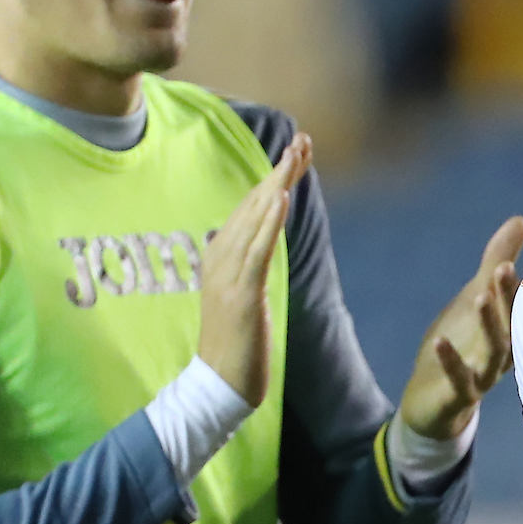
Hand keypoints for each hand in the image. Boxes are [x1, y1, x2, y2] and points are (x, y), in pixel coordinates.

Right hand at [198, 136, 310, 404]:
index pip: (250, 207)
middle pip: (253, 204)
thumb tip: (264, 241)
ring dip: (276, 184)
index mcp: (220, 256)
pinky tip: (279, 198)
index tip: (296, 151)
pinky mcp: (240, 295)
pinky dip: (267, 222)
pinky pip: (256, 251)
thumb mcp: (245, 295)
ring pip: (254, 219)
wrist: (218, 385)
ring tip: (295, 155)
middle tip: (304, 139)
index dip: (273, 177)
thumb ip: (251, 265)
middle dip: (279, 170)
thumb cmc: (236, 344)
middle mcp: (219, 258)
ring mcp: (227, 276)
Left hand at [399, 215, 522, 440]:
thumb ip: (497, 261)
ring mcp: (484, 376)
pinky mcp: (460, 395)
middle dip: (508, 297)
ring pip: (494, 350)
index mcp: (513, 329)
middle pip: (512, 323)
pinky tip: (440, 342)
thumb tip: (521, 221)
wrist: (434, 404)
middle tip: (504, 267)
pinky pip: (459, 380)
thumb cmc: (461, 346)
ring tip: (480, 296)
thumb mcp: (474, 298)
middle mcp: (505, 353)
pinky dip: (450, 361)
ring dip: (489, 324)